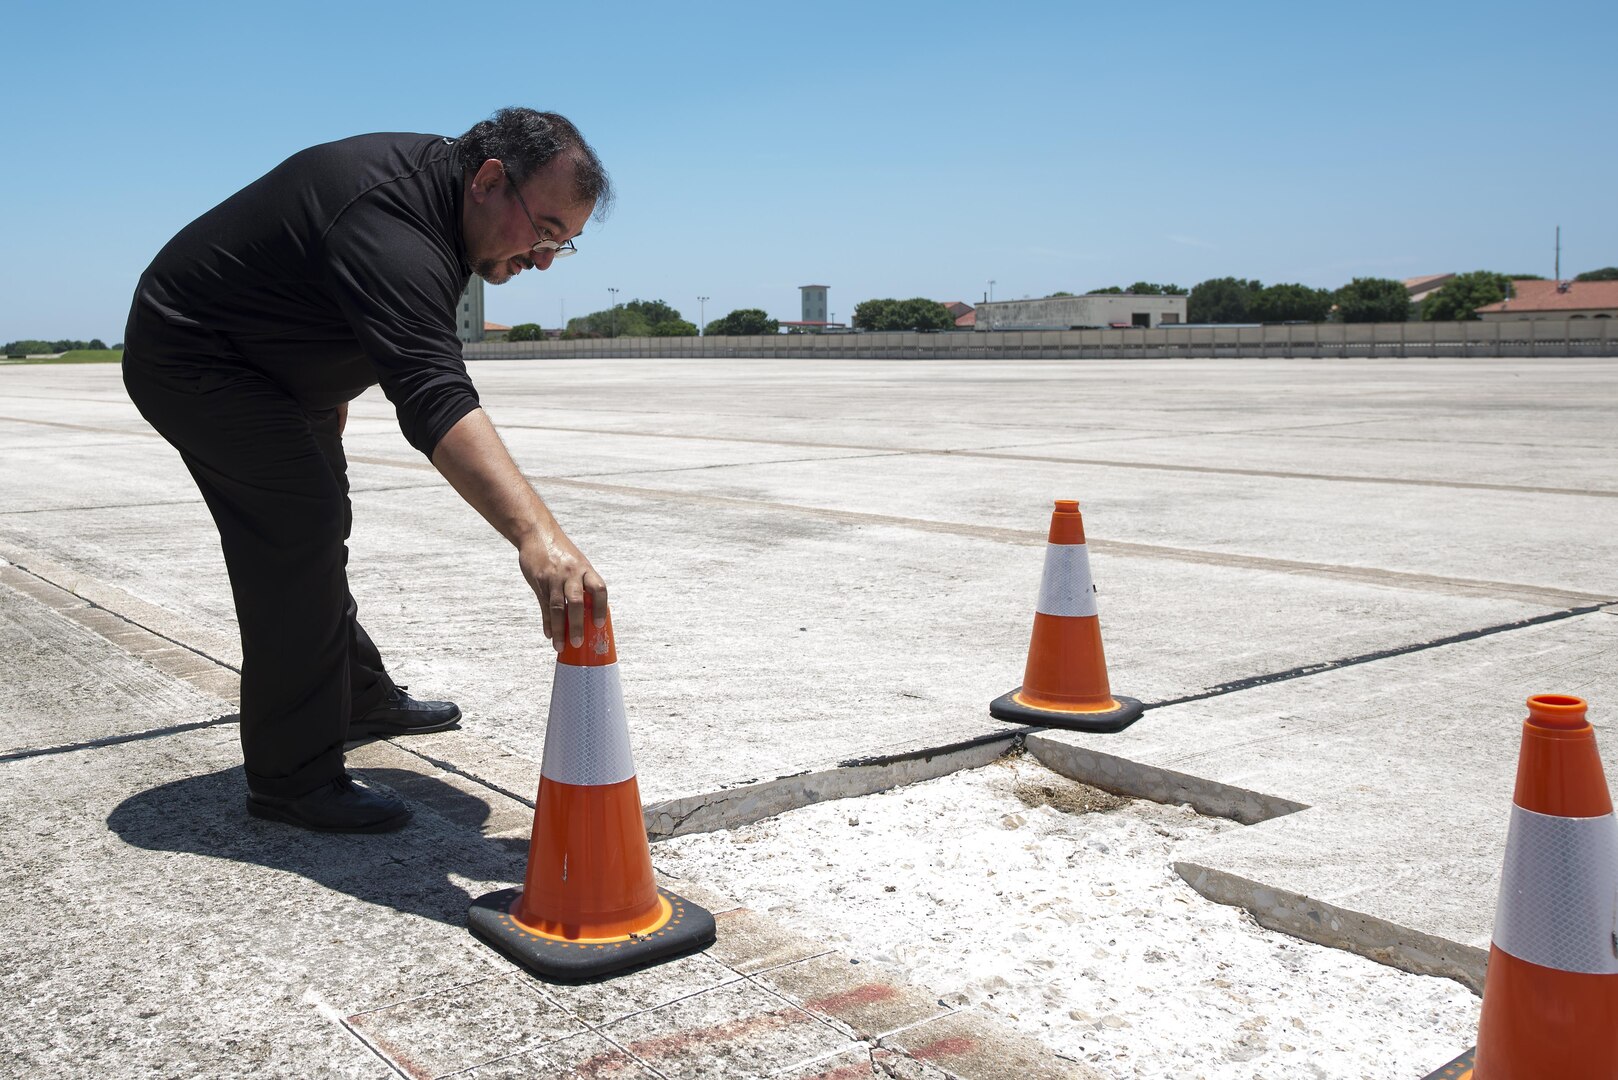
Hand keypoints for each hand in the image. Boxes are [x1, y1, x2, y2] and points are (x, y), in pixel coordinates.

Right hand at [518, 533, 607, 650]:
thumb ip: (583, 583)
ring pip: (558, 607)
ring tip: (561, 646)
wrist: (536, 533)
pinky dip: (547, 622)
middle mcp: (571, 573)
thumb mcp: (577, 563)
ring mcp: (554, 577)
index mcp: (585, 569)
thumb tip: (590, 611)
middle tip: (578, 642)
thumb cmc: (560, 552)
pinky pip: (544, 606)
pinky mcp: (539, 581)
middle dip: (577, 624)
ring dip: (560, 629)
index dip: (600, 607)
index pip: (598, 589)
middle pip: (577, 602)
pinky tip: (549, 634)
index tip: (599, 624)